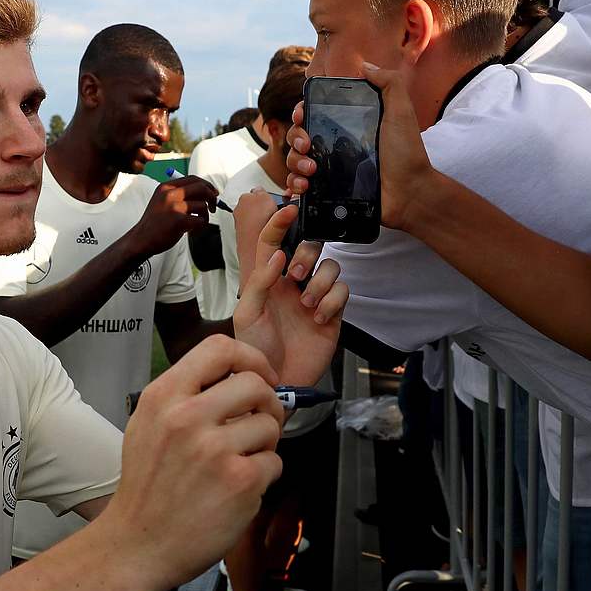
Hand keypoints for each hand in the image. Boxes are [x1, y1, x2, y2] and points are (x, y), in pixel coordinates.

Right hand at [106, 335, 284, 590]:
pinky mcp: (240, 482)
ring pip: (269, 424)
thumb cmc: (146, 488)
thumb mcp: (148, 425)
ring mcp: (215, 450)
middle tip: (260, 422)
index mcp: (163, 398)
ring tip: (241, 461)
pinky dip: (264, 476)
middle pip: (255, 384)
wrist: (137, 545)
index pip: (220, 348)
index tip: (259, 375)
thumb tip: (237, 375)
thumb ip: (185, 396)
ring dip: (265, 443)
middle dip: (267, 403)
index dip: (251, 358)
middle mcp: (188, 417)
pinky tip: (239, 488)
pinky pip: (274, 462)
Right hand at [125, 176, 216, 257]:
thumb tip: (205, 191)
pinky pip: (201, 220)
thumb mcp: (162, 201)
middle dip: (212, 197)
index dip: (207, 185)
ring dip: (205, 216)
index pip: (193, 179)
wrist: (141, 239)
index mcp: (166, 187)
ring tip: (198, 224)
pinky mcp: (179, 221)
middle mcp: (170, 194)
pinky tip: (193, 231)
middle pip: (201, 188)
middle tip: (213, 208)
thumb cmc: (155, 223)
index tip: (213, 193)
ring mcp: (174, 207)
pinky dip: (201, 227)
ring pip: (203, 205)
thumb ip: (179, 194)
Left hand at [233, 204, 347, 387]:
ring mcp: (314, 296)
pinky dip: (332, 301)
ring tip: (308, 306)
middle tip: (297, 277)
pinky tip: (319, 318)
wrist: (279, 381)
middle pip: (310, 247)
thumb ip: (259, 281)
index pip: (275, 242)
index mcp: (268, 280)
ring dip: (320, 282)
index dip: (281, 222)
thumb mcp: (247, 314)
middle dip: (307, 255)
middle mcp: (293, 284)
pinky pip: (342, 290)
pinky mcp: (333, 312)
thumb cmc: (257, 349)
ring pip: (331, 266)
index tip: (290, 209)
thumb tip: (278, 253)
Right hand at [285, 64, 443, 232]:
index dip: (301, 112)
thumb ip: (389, 84)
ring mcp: (330, 168)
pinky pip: (300, 186)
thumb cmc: (406, 153)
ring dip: (294, 163)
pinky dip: (294, 185)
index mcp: (347, 124)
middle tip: (306, 146)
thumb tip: (364, 66)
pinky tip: (301, 188)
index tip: (301, 116)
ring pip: (295, 161)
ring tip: (310, 170)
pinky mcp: (328, 190)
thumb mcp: (401, 112)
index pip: (313, 113)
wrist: (409, 194)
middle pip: (299, 136)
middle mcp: (336, 144)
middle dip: (295, 138)